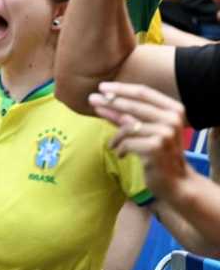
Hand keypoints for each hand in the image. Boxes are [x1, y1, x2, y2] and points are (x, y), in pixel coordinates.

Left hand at [89, 81, 191, 200]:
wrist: (176, 182)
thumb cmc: (158, 153)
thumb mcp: (145, 130)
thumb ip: (127, 115)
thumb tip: (101, 99)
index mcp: (174, 110)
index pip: (144, 92)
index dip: (122, 88)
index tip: (102, 87)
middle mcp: (173, 119)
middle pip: (134, 105)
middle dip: (110, 102)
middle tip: (92, 100)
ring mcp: (166, 133)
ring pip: (128, 126)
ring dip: (116, 137)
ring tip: (113, 144)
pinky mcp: (157, 147)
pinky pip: (127, 142)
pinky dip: (120, 148)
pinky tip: (120, 154)